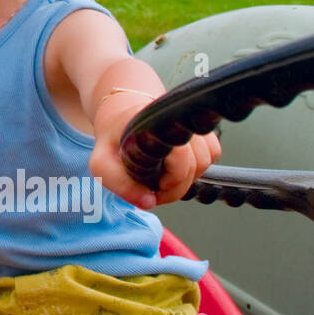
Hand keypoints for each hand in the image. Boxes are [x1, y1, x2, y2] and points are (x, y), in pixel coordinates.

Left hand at [88, 93, 221, 209]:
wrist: (120, 113)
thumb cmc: (111, 140)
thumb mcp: (101, 164)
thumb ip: (120, 184)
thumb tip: (149, 202)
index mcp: (152, 126)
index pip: (182, 155)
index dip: (173, 179)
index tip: (156, 186)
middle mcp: (176, 120)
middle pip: (197, 163)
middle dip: (177, 186)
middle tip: (156, 190)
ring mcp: (191, 123)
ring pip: (206, 161)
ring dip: (187, 178)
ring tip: (163, 178)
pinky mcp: (201, 129)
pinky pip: (212, 154)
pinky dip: (197, 168)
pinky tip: (176, 168)